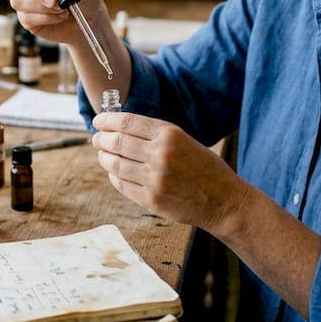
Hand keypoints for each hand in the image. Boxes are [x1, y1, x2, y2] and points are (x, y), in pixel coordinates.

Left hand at [91, 110, 245, 232]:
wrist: (223, 201)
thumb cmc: (204, 168)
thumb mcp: (184, 140)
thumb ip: (155, 135)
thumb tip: (120, 129)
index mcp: (170, 135)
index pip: (127, 122)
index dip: (107, 120)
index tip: (98, 121)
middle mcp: (160, 155)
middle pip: (117, 142)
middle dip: (101, 139)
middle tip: (96, 139)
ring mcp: (154, 179)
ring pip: (116, 164)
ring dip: (104, 158)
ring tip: (103, 155)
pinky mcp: (151, 200)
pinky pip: (122, 185)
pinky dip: (114, 177)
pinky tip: (114, 173)